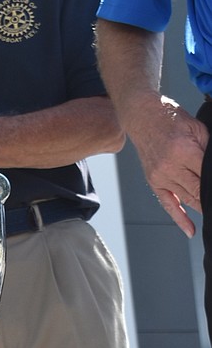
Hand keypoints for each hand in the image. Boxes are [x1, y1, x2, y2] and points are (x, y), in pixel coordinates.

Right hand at [132, 97, 207, 236]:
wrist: (143, 117)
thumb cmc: (170, 119)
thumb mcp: (197, 128)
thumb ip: (207, 149)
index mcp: (183, 151)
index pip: (206, 175)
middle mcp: (170, 167)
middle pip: (197, 190)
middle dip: (210, 199)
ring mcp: (160, 177)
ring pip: (186, 199)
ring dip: (201, 207)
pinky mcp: (154, 182)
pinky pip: (169, 204)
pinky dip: (180, 218)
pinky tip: (190, 229)